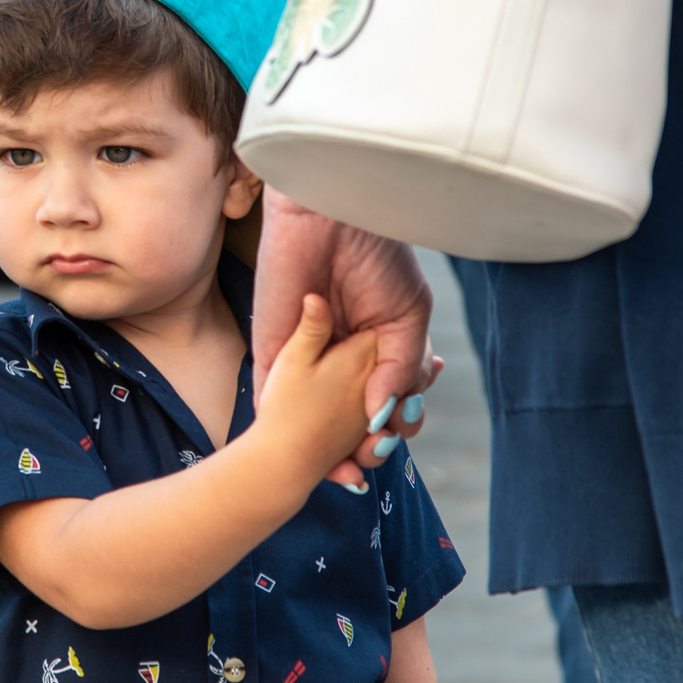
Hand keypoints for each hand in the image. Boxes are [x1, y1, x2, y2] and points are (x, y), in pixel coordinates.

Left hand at [253, 191, 436, 480]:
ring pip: (317, 418)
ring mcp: (309, 356)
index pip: (389, 401)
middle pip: (352, 418)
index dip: (396, 427)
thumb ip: (401, 369)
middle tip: (371, 458)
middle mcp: (345, 357)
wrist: (335, 215)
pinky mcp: (275, 350)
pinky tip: (302, 452)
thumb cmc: (379, 256)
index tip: (398, 440)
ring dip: (328, 449)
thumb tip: (384, 420)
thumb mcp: (407, 316)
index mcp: (380, 347)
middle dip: (362, 447)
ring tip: (345, 468)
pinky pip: (276, 396)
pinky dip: (285, 427)